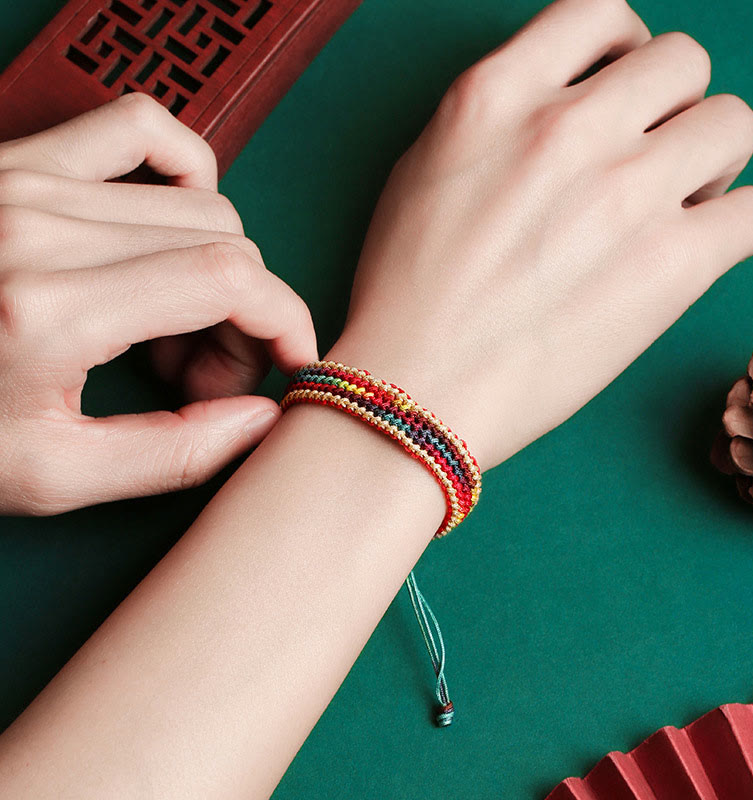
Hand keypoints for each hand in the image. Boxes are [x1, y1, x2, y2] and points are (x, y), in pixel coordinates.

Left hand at [0, 93, 315, 514]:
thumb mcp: (53, 477)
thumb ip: (173, 456)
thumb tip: (261, 416)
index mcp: (50, 309)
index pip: (227, 278)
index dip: (285, 320)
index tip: (291, 360)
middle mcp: (42, 227)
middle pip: (223, 244)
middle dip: (245, 316)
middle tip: (203, 376)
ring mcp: (28, 181)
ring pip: (200, 201)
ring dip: (218, 267)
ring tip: (172, 326)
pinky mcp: (20, 161)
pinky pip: (142, 129)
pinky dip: (186, 172)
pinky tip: (175, 229)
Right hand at [329, 0, 752, 469]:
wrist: (416, 393)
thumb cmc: (406, 295)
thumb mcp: (424, 173)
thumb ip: (500, 121)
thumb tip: (571, 108)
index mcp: (498, 97)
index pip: (603, 14)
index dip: (623, 51)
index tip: (620, 92)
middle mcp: (569, 128)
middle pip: (684, 62)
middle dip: (672, 108)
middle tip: (647, 160)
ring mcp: (626, 194)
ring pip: (733, 125)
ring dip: (710, 162)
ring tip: (671, 208)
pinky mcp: (671, 266)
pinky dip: (729, 228)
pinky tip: (687, 254)